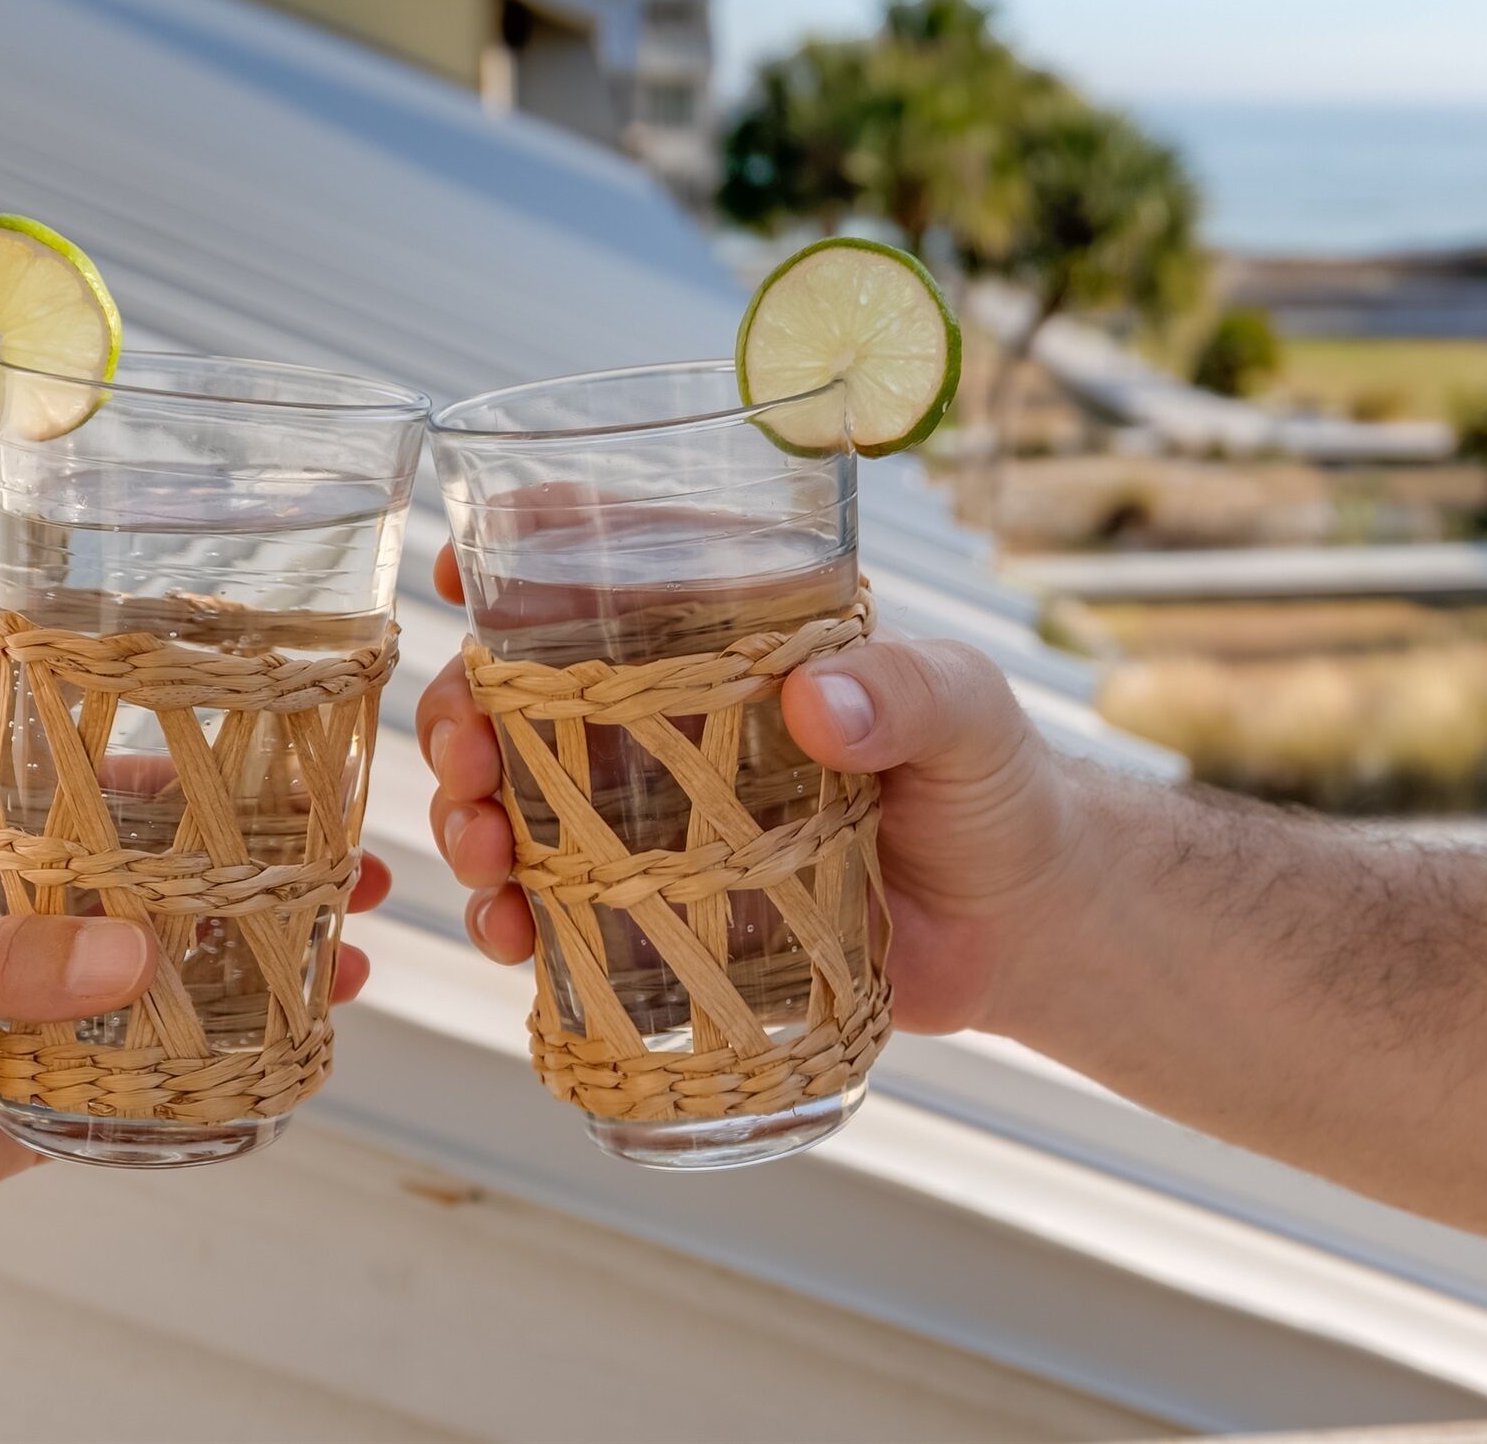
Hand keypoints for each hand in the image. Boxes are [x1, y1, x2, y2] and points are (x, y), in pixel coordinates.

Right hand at [414, 542, 1086, 1033]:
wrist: (1021, 929)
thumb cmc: (998, 785)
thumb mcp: (968, 710)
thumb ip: (909, 690)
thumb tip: (816, 702)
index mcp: (738, 632)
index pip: (617, 562)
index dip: (524, 548)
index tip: (465, 564)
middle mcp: (677, 713)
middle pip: (528, 688)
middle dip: (464, 712)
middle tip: (467, 759)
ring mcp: (661, 813)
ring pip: (520, 795)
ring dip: (471, 816)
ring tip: (481, 857)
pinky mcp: (664, 908)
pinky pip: (558, 905)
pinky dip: (512, 918)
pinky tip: (509, 938)